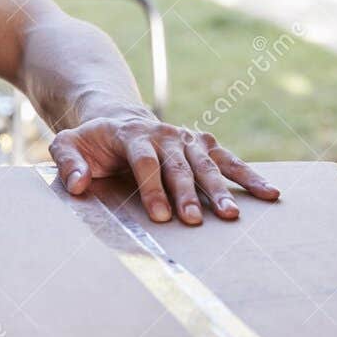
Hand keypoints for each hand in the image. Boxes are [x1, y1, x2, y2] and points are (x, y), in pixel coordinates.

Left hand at [48, 114, 278, 225]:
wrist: (117, 116)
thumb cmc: (91, 141)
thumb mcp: (68, 144)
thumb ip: (68, 162)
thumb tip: (80, 185)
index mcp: (132, 134)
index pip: (145, 161)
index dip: (153, 187)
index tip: (160, 215)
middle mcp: (163, 133)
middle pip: (179, 165)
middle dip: (188, 193)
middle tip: (196, 220)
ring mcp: (186, 138)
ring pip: (206, 164)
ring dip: (220, 190)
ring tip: (232, 215)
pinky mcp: (202, 144)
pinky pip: (228, 160)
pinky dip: (249, 175)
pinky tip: (268, 193)